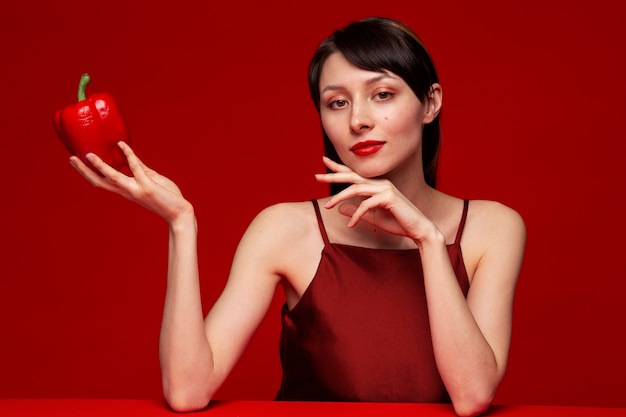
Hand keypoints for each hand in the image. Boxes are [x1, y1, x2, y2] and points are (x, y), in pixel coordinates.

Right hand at [69, 141, 192, 225]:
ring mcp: (137, 189)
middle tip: (71, 159)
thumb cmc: (168, 197)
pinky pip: (136, 168)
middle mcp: (128, 191)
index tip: (76, 161)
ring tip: (88, 155)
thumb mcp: (151, 179)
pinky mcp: (148, 187)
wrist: (180, 213)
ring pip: (113, 177)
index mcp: (127, 190)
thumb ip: (140, 168)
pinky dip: (129, 155)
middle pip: (100, 182)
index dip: (88, 173)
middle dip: (84, 171)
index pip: (102, 182)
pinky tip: (122, 145)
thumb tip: (129, 155)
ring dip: (100, 166)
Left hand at [315, 157, 440, 243]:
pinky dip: (356, 216)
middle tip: (316, 176)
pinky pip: (366, 205)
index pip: (355, 174)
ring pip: (355, 189)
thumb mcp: (372, 218)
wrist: (419, 229)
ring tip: (327, 207)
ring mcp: (385, 189)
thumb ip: (356, 212)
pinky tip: (351, 225)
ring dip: (339, 198)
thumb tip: (339, 209)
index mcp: (377, 185)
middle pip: (352, 176)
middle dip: (333, 175)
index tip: (324, 162)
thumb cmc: (398, 223)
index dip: (339, 168)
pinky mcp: (389, 198)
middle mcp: (381, 183)